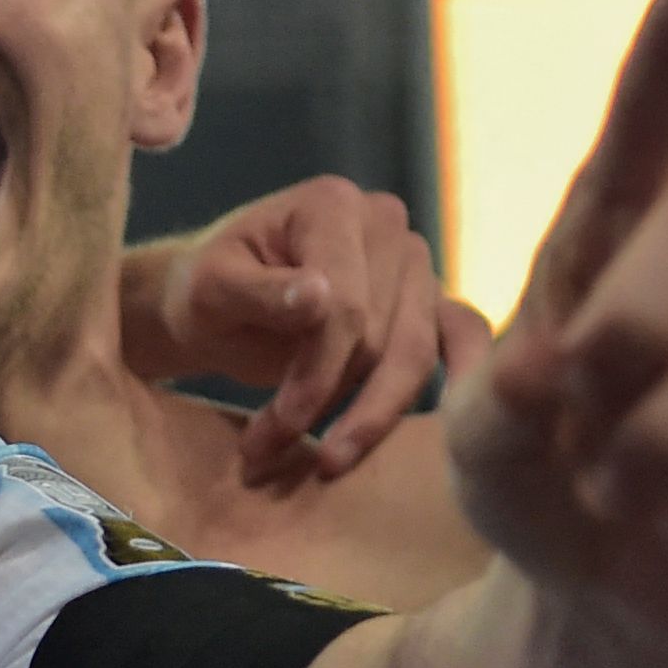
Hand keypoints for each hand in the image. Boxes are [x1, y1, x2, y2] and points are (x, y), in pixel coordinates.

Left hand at [137, 177, 460, 486]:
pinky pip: (460, 339)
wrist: (218, 304)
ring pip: (415, 355)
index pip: (345, 305)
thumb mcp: (210, 290)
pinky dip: (461, 381)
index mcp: (332, 205)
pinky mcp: (428, 301)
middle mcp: (386, 224)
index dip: (316, 374)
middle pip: (381, 336)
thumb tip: (321, 296)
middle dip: (329, 403)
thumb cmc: (206, 290)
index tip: (278, 427)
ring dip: (367, 417)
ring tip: (317, 462)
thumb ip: (258, 291)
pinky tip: (457, 431)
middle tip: (268, 453)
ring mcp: (414, 262)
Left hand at [450, 0, 667, 647]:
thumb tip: (551, 373)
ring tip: (619, 489)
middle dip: (627, 330)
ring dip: (657, 442)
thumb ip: (492, 402)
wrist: (591, 586)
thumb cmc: (536, 478)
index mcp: (616, 236)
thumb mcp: (479, 441)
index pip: (651, 125)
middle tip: (575, 409)